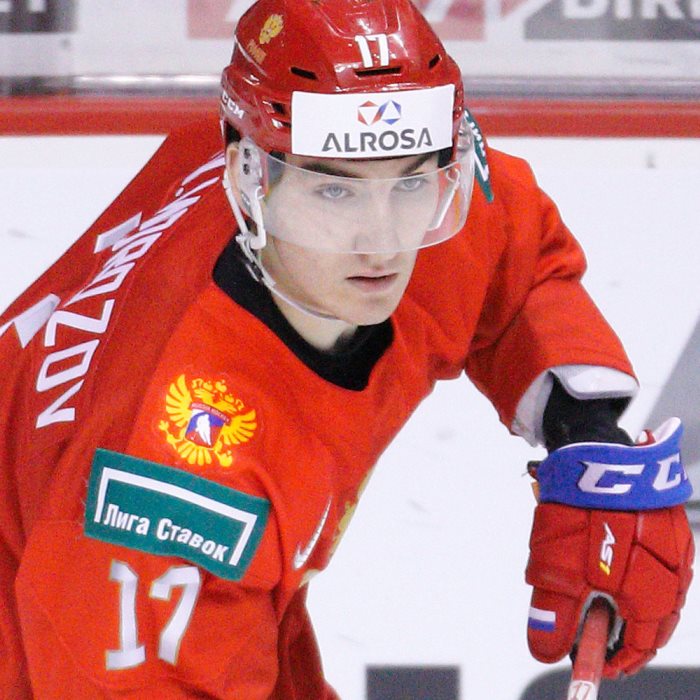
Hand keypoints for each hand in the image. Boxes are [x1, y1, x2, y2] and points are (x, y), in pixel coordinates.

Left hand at [526, 501, 692, 676]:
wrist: (597, 455)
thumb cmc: (579, 513)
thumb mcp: (555, 570)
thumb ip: (554, 615)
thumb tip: (546, 651)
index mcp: (651, 596)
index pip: (639, 646)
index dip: (617, 660)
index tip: (598, 664)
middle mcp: (674, 577)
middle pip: (656, 623)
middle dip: (630, 636)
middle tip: (603, 640)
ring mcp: (677, 548)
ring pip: (663, 593)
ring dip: (637, 605)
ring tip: (609, 606)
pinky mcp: (671, 524)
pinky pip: (664, 563)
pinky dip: (644, 576)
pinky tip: (622, 570)